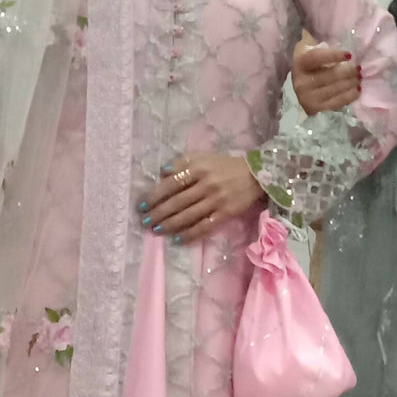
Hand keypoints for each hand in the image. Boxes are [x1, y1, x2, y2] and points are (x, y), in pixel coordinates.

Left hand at [139, 153, 264, 243]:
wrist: (254, 175)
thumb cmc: (223, 166)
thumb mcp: (202, 157)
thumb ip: (181, 163)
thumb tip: (162, 173)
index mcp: (198, 168)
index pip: (171, 184)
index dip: (155, 195)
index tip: (142, 205)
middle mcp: (205, 184)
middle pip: (177, 202)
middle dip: (159, 213)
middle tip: (144, 222)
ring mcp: (216, 200)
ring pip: (189, 215)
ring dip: (170, 225)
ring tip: (156, 230)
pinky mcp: (225, 213)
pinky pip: (205, 226)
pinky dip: (191, 234)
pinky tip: (178, 240)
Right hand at [292, 41, 359, 115]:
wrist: (299, 86)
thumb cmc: (310, 65)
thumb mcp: (310, 51)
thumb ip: (323, 48)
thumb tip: (346, 52)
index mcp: (300, 63)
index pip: (317, 57)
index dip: (334, 55)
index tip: (350, 55)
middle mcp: (301, 82)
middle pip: (330, 75)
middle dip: (348, 71)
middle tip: (358, 68)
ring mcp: (307, 97)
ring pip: (335, 89)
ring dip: (351, 83)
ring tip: (359, 78)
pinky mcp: (315, 109)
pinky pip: (337, 102)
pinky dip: (350, 96)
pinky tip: (357, 90)